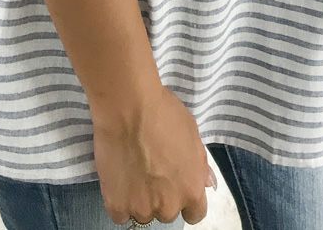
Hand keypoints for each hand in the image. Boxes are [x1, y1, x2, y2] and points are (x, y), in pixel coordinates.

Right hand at [92, 83, 216, 225]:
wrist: (130, 107)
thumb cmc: (165, 114)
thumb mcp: (193, 134)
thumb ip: (200, 164)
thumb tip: (206, 184)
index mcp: (192, 189)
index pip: (195, 214)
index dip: (185, 200)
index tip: (175, 186)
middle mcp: (169, 205)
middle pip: (167, 212)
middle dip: (161, 196)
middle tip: (150, 171)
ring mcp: (142, 208)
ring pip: (143, 213)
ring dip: (139, 199)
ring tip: (132, 171)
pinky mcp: (116, 205)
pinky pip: (120, 214)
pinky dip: (119, 200)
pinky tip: (118, 179)